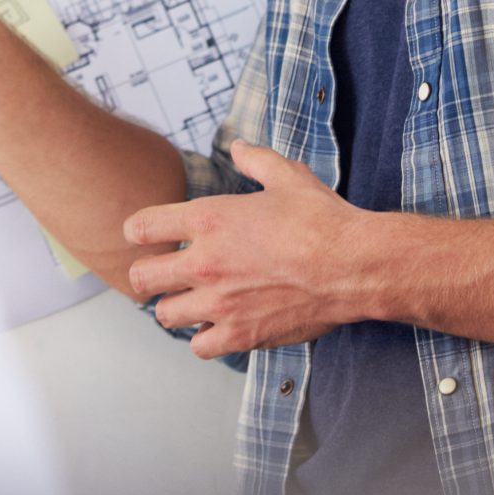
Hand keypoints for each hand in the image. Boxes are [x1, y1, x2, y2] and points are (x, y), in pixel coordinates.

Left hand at [121, 141, 373, 360]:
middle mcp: (205, 262)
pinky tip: (219, 326)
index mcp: (209, 218)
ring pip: (166, 315)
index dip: (139, 231)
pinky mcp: (239, 334)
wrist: (354, 266)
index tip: (146, 236)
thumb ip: (255, 160)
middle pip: (141, 278)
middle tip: (162, 274)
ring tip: (193, 301)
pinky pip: (199, 346)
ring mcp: (220, 302)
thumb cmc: (323, 221)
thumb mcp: (287, 175)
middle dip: (147, 274)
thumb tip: (238, 148)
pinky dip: (205, 338)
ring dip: (176, 307)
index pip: (141, 227)